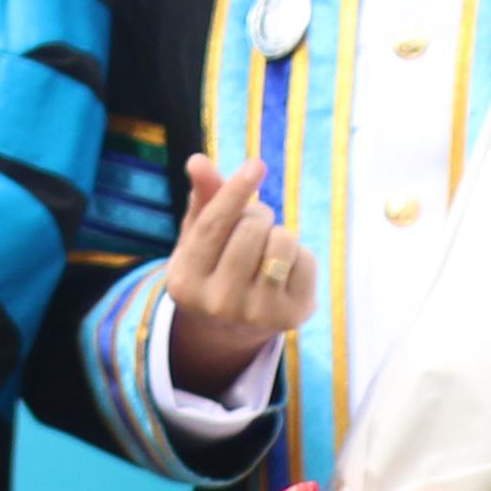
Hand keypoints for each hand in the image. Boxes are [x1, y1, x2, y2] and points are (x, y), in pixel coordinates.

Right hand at [156, 153, 312, 395]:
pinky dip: (299, 255)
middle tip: (251, 230)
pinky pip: (306, 260)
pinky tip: (283, 273)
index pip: (213, 225)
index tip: (256, 165)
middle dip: (258, 215)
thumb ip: (202, 198)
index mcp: (184, 281)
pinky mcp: (290, 318)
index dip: (235, 190)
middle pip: (251, 228)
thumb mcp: (198, 237)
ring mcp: (255, 314)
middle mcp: (217, 303)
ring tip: (266, 250)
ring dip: (278, 233)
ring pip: (282, 241)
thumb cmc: (212, 268)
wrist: (231, 329)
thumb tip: (198, 161)